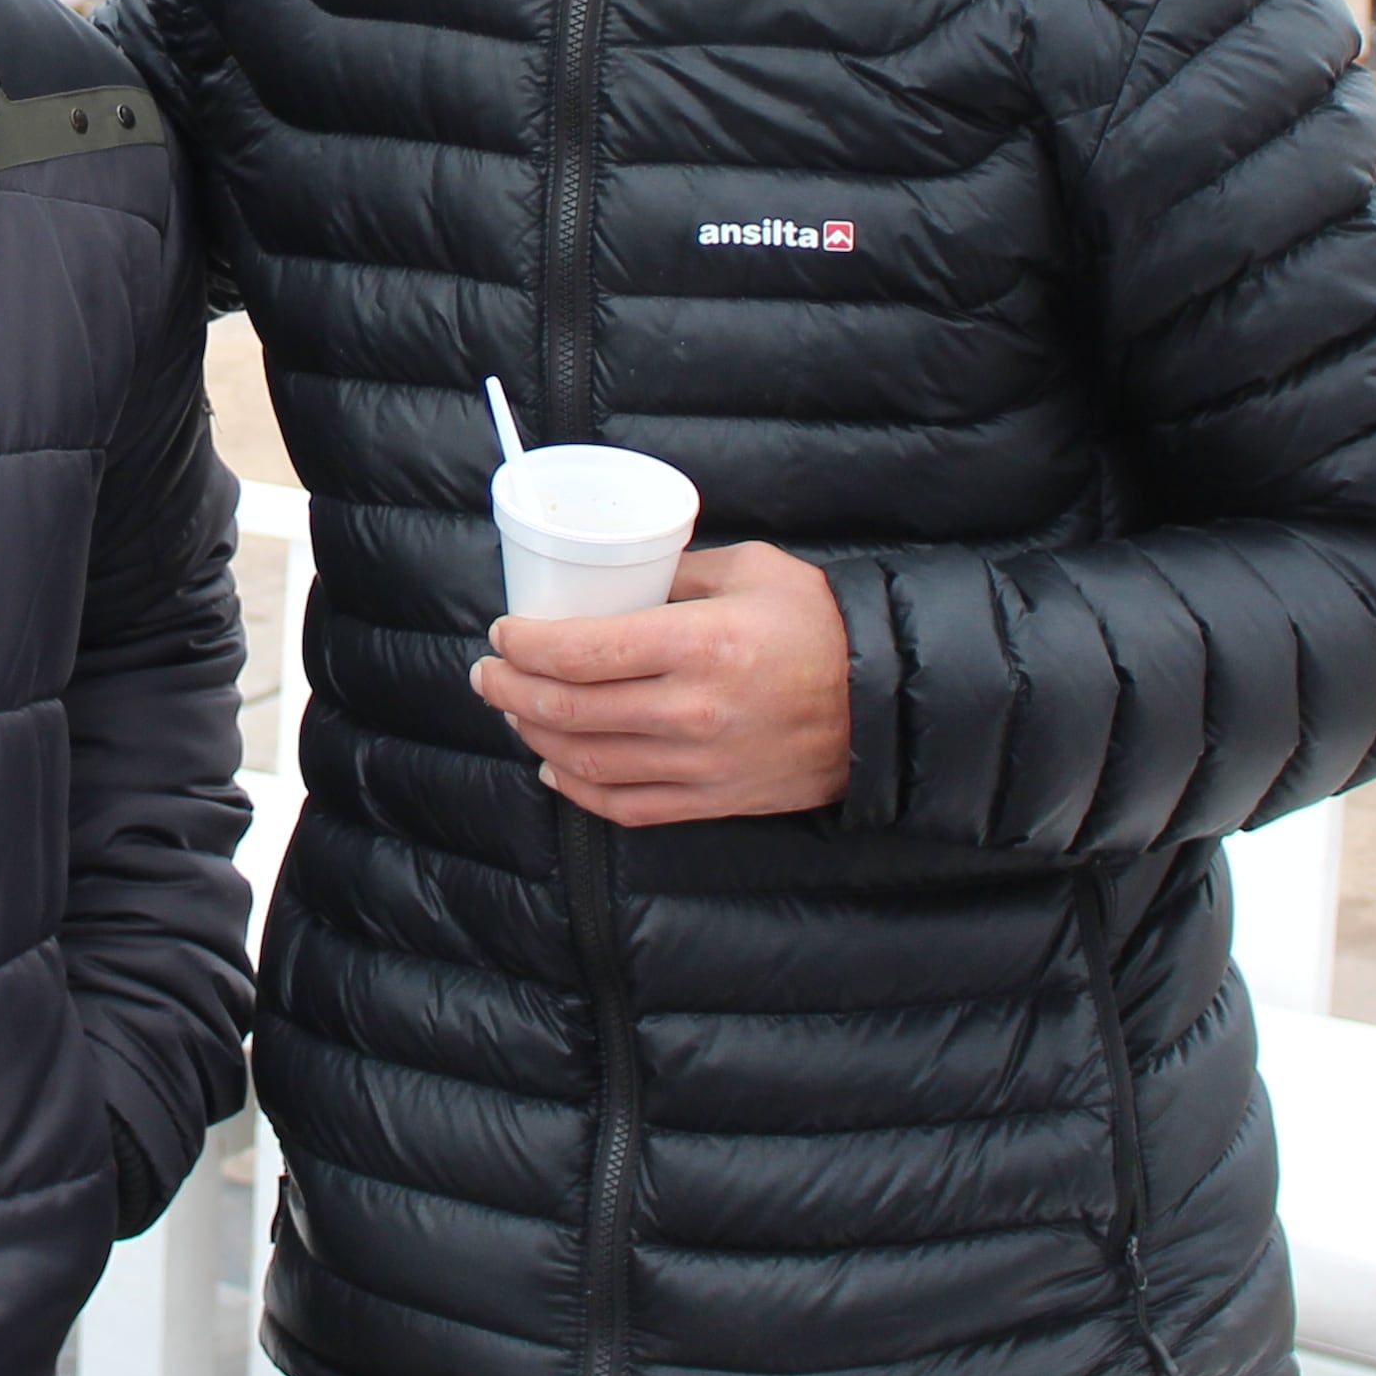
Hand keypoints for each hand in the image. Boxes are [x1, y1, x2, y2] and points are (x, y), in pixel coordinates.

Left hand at [472, 541, 854, 824]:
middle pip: (569, 709)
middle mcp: (692, 710)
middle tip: (488, 674)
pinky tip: (555, 769)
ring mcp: (701, 764)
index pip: (580, 651)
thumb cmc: (820, 623)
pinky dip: (579, 790)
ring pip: (587, 761)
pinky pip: (626, 805)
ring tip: (514, 714)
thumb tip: (614, 577)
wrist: (888, 703)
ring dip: (535, 738)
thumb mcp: (750, 569)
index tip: (502, 634)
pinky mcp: (714, 801)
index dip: (524, 646)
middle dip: (510, 692)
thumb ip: (676, 573)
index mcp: (698, 644)